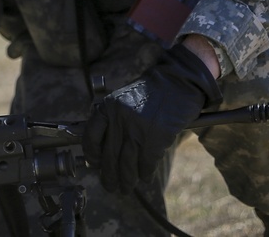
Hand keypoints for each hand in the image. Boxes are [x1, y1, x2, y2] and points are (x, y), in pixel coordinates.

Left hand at [82, 44, 221, 193]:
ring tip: (126, 188)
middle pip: (109, 154)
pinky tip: (145, 178)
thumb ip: (113, 120)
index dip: (91, 154)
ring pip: (127, 163)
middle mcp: (120, 118)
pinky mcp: (156, 136)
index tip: (94, 164)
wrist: (177, 81)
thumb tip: (104, 148)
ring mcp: (138, 128)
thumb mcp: (123, 100)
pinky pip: (147, 162)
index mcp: (109, 107)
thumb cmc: (151, 92)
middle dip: (109, 175)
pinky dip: (145, 173)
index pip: (91, 135)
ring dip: (127, 180)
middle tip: (111, 186)